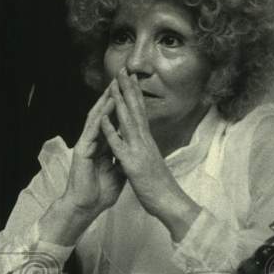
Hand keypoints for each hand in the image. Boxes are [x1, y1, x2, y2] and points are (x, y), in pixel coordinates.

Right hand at [62, 85, 124, 215]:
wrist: (86, 206)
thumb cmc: (99, 193)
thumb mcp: (118, 173)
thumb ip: (123, 159)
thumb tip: (133, 152)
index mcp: (103, 147)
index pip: (114, 122)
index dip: (122, 106)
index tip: (132, 91)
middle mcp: (94, 142)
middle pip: (104, 114)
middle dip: (113, 95)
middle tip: (122, 77)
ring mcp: (86, 144)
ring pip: (97, 117)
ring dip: (106, 100)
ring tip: (115, 84)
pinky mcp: (82, 149)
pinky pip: (92, 129)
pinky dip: (101, 116)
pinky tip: (107, 104)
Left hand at [100, 70, 200, 238]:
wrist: (170, 203)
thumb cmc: (160, 186)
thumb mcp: (151, 163)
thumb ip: (146, 151)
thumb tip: (144, 143)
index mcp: (147, 141)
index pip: (140, 112)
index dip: (134, 95)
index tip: (129, 79)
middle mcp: (145, 141)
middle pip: (135, 110)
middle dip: (128, 89)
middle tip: (122, 70)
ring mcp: (139, 151)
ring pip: (128, 121)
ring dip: (119, 102)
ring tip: (113, 84)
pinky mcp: (132, 164)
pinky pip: (119, 145)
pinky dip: (111, 131)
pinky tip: (103, 118)